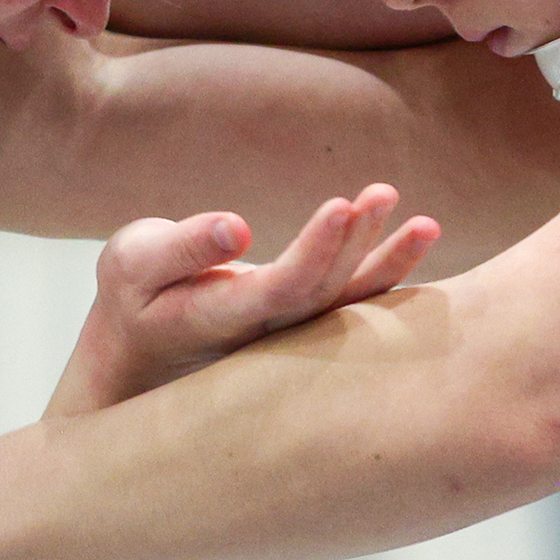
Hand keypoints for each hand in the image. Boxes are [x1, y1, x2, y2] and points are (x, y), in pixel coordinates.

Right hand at [54, 184, 439, 411]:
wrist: (137, 366)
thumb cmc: (132, 300)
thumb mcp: (132, 264)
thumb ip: (182, 246)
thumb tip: (236, 229)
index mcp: (220, 318)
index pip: (282, 289)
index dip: (317, 251)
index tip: (343, 205)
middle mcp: (266, 339)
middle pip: (325, 294)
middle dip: (357, 243)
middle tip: (381, 194)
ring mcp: (290, 342)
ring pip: (349, 306)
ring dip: (388, 263)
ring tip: (427, 224)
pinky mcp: (305, 331)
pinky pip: (353, 305)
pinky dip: (387, 274)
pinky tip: (419, 238)